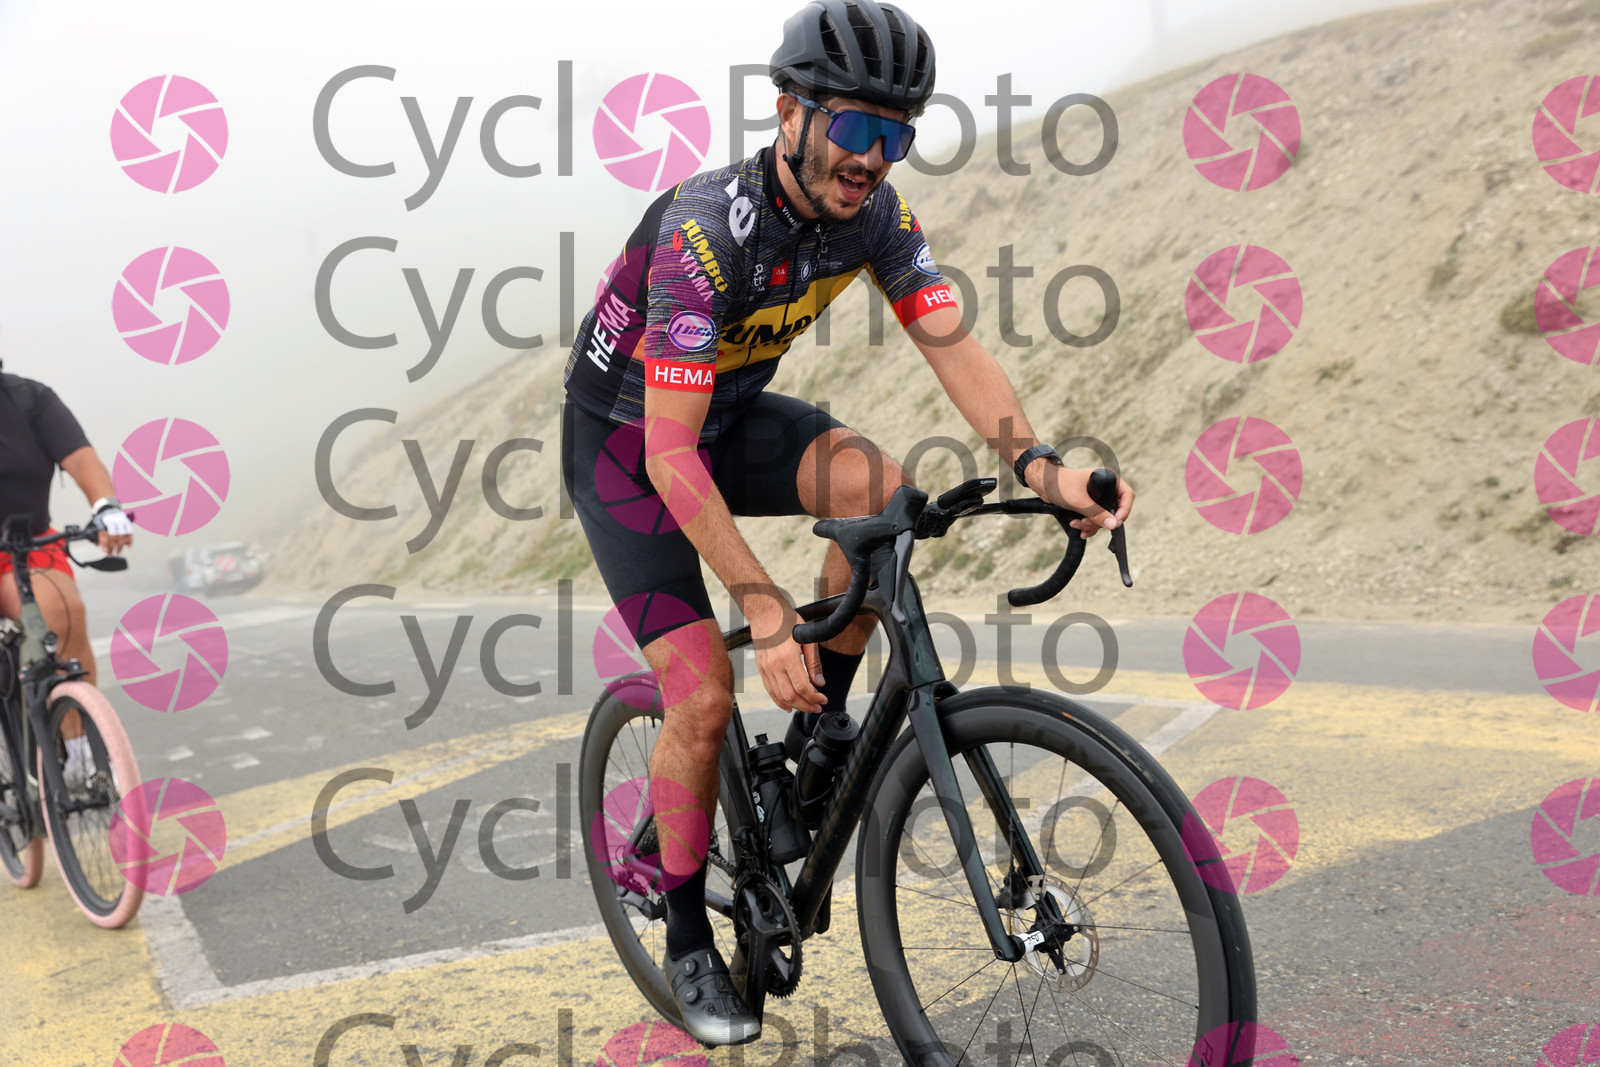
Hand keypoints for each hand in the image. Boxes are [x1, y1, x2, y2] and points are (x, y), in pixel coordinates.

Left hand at [94, 507, 133, 554]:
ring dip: (120, 546)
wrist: (107, 507)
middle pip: (113, 538)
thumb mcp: (94, 526)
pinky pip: (130, 533)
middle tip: (111, 554)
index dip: (105, 545)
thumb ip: (95, 535)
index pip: (104, 536)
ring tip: (118, 552)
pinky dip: (130, 540)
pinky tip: (129, 546)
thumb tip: (97, 545)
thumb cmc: (101, 519)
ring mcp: (121, 523)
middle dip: (112, 548)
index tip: (105, 551)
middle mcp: (112, 523)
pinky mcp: (127, 523)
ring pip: (122, 537)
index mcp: (103, 524)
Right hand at [745, 590, 826, 714]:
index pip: (802, 687)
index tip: (823, 699)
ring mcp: (765, 668)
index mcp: (787, 657)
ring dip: (794, 705)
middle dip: (806, 705)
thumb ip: (814, 663)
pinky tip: (788, 705)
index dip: (814, 697)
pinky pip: (769, 690)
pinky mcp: (760, 668)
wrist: (765, 611)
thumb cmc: (786, 620)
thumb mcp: (807, 639)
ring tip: (806, 707)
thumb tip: (820, 683)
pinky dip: (779, 700)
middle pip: (790, 696)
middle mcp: (774, 665)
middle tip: (817, 707)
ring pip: (779, 696)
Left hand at [1028, 463, 1133, 539]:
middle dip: (1100, 521)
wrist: (1043, 484)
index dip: (1124, 510)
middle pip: (1115, 510)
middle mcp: (1106, 487)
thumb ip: (1097, 513)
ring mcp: (1098, 497)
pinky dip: (1088, 525)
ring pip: (1104, 518)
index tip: (1116, 522)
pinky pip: (1096, 519)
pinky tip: (1078, 528)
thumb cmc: (1060, 484)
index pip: (1127, 495)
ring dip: (1091, 525)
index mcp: (1109, 479)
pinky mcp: (1091, 505)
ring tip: (1076, 524)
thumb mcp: (1079, 501)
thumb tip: (1114, 524)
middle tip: (1085, 523)